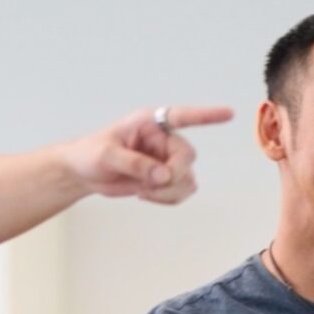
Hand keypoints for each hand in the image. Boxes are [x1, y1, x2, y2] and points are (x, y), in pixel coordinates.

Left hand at [61, 105, 231, 203]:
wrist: (84, 173)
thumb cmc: (90, 154)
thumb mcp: (107, 156)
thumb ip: (135, 164)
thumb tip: (163, 175)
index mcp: (149, 123)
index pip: (182, 116)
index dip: (207, 116)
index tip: (230, 114)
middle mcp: (163, 139)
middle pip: (187, 157)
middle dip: (171, 176)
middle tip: (147, 186)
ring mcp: (167, 159)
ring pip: (188, 178)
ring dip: (169, 192)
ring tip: (142, 192)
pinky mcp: (166, 178)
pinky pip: (182, 192)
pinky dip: (168, 199)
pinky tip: (145, 196)